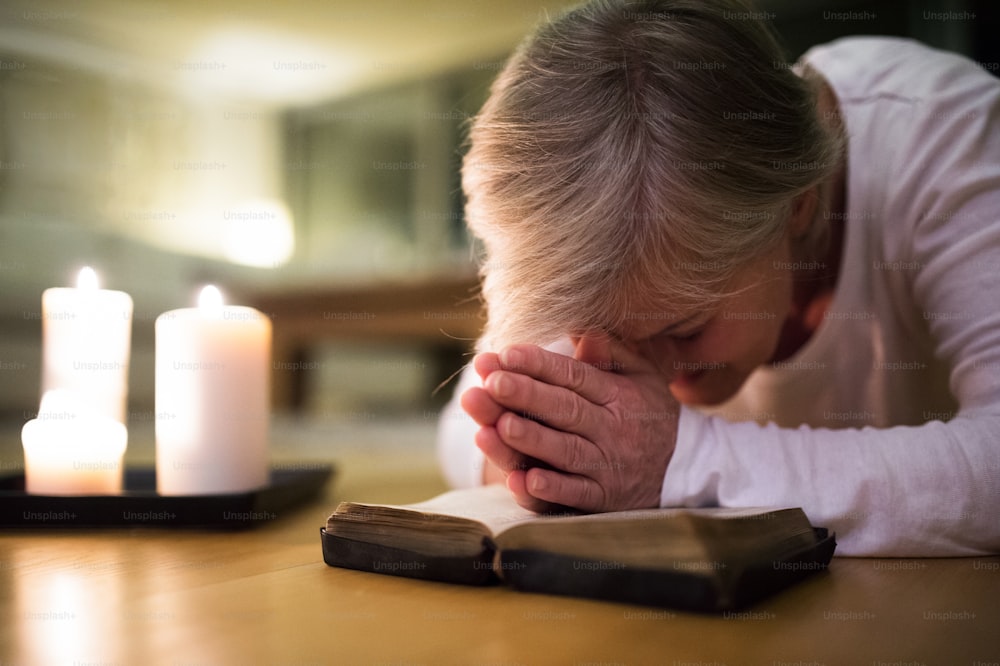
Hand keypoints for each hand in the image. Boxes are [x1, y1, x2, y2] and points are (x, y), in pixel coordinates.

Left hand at [460, 337, 679, 512]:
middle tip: (492, 382)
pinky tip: (524, 480)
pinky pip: (576, 494)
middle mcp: (613, 428)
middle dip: (526, 395)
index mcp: (617, 394)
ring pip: (566, 451)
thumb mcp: (642, 375)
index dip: (540, 364)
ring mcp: (608, 465)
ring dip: (532, 440)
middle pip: (565, 409)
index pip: (573, 375)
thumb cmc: (649, 412)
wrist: (686, 468)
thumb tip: (581, 330)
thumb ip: (611, 352)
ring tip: (499, 426)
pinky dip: (552, 490)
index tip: (506, 353)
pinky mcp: (604, 498)